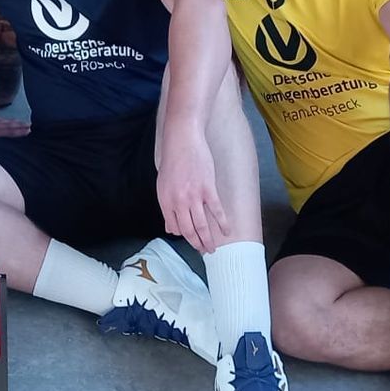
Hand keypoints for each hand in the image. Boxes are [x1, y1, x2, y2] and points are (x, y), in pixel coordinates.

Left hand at [156, 125, 230, 253]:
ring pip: (202, 226)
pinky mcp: (207, 189)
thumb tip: (170, 227)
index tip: (191, 240)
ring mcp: (193, 196)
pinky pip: (216, 212)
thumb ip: (167, 206)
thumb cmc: (172, 159)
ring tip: (213, 249)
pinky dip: (222, 224)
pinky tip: (226, 231)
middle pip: (188, 230)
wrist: (182, 139)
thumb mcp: (162, 183)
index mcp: (165, 200)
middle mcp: (178, 202)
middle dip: (197, 244)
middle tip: (204, 251)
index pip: (174, 227)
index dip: (184, 236)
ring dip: (208, 240)